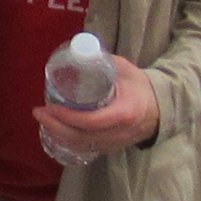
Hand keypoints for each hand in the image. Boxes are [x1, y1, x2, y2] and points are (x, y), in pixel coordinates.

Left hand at [34, 55, 160, 158]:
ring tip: (43, 119)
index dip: (69, 116)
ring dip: (58, 134)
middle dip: (56, 127)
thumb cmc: (141, 87)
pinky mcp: (111, 148)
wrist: (162, 109)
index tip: (52, 106)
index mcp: (125, 113)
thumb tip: (78, 51)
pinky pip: (86, 149)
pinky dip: (67, 141)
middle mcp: (120, 133)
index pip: (93, 121)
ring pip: (82, 146)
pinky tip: (55, 130)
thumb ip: (102, 62)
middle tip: (39, 112)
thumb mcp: (125, 70)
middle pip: (83, 137)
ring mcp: (116, 143)